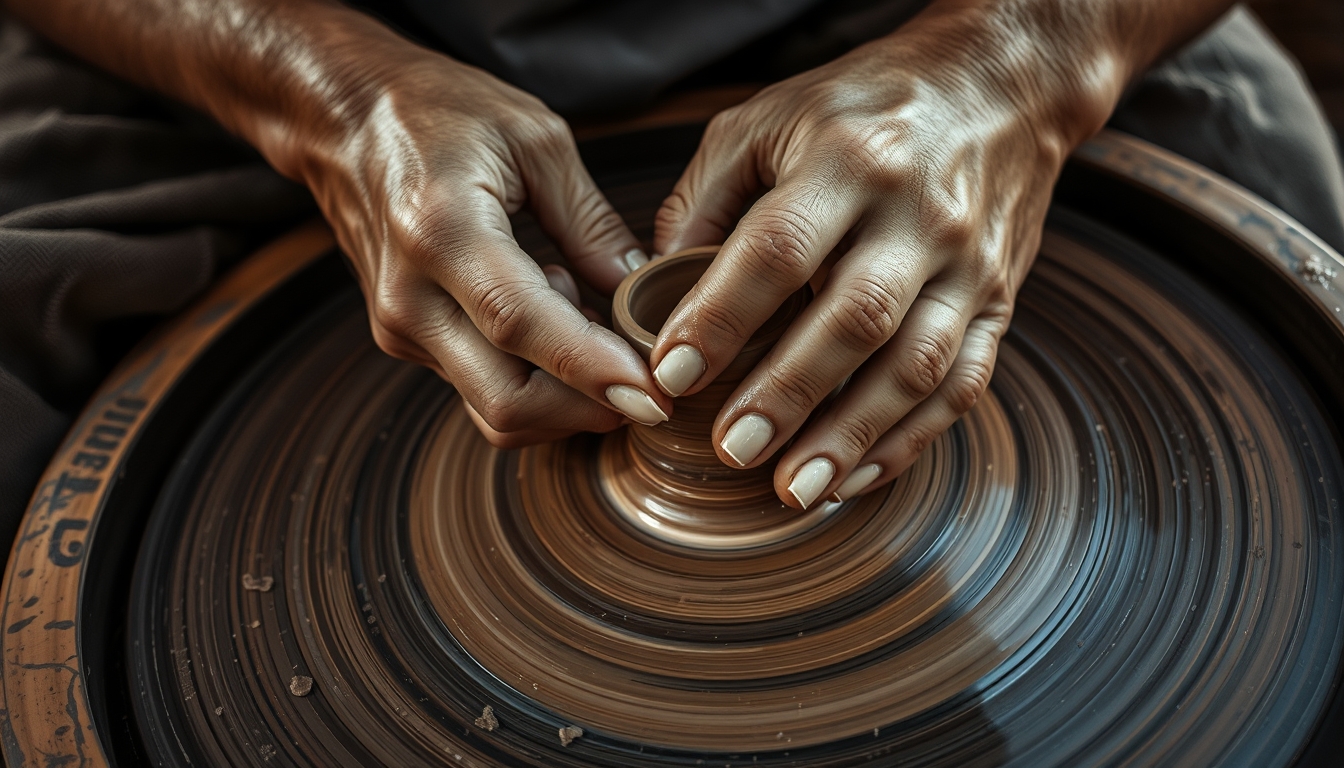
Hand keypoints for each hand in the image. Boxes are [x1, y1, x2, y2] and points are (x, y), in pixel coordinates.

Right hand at [293, 43, 669, 446]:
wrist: (340, 119)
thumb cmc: (436, 112)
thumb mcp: (535, 139)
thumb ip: (591, 222)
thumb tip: (640, 288)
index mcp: (441, 230)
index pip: (520, 324)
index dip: (590, 369)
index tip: (651, 395)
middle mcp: (410, 296)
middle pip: (506, 399)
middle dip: (586, 409)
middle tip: (646, 379)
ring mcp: (400, 328)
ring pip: (496, 409)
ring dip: (562, 392)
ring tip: (583, 310)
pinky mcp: (404, 342)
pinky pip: (481, 388)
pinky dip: (535, 375)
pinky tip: (549, 311)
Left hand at [650, 3, 1119, 506]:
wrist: (1000, 85)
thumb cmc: (865, 105)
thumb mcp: (769, 118)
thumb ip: (707, 198)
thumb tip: (658, 287)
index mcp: (848, 159)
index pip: (780, 249)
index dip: (724, 316)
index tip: (673, 373)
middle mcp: (917, 214)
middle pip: (855, 317)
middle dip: (790, 393)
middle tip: (733, 451)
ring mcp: (967, 264)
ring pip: (917, 365)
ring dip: (854, 435)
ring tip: (795, 489)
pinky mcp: (999, 300)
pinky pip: (964, 382)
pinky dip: (910, 439)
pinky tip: (856, 475)